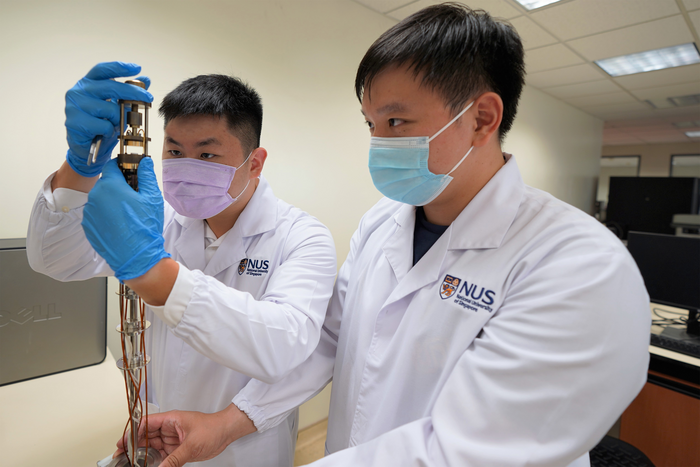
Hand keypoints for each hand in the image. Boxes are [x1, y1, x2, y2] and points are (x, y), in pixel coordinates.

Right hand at [65, 61, 151, 176]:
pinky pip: (104, 126)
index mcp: (87, 84)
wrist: (86, 148)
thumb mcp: (117, 107)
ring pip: (110, 109)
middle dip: (133, 93)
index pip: (102, 70)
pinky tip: (104, 133)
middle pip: (111, 87)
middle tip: (148, 98)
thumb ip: (129, 93)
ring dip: (118, 119)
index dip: (119, 67)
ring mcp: (73, 107)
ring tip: (114, 124)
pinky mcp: (74, 123)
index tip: (137, 68)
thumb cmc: (101, 125)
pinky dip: (110, 131)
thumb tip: (146, 79)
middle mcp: (77, 92)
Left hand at [81, 157, 169, 280]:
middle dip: (118, 187)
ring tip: (126, 214)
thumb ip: (147, 176)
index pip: (111, 166)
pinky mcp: (87, 225)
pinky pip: (96, 214)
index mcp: (110, 185)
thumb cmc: (145, 227)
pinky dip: (105, 215)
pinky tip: (119, 224)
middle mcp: (95, 196)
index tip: (129, 172)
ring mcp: (89, 212)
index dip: (122, 166)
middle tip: (133, 197)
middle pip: (106, 183)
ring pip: (100, 199)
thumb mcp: (152, 197)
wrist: (136, 256)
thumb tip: (145, 162)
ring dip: (111, 201)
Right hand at [115, 405, 256, 466]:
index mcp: (171, 419)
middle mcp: (169, 428)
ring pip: (152, 446)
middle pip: (146, 436)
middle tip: (121, 456)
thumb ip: (174, 459)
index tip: (123, 442)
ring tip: (130, 462)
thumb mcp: (192, 445)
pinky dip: (153, 461)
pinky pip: (162, 455)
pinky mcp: (177, 448)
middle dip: (133, 445)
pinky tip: (146, 466)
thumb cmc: (212, 428)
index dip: (133, 432)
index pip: (146, 423)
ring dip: (142, 454)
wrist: (226, 433)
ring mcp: (173, 439)